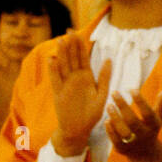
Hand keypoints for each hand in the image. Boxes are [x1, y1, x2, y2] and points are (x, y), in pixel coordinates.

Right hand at [48, 32, 110, 154]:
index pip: (83, 57)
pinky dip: (53, 70)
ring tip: (61, 41)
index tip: (78, 32)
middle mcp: (75, 78)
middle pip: (72, 58)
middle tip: (69, 31)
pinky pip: (55, 80)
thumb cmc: (91, 114)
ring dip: (62, 54)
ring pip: (63, 66)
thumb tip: (108, 59)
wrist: (79, 130)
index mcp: (86, 77)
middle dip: (71, 45)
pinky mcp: (58, 94)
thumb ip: (104, 77)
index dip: (80, 45)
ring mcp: (65, 85)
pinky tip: (52, 60)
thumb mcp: (102, 95)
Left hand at [105, 89, 161, 161]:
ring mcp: (133, 143)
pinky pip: (115, 140)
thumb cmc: (151, 130)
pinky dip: (110, 130)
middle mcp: (144, 135)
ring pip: (123, 131)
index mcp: (153, 125)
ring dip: (115, 117)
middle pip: (132, 121)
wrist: (146, 155)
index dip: (140, 101)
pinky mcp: (122, 149)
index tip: (131, 89)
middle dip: (123, 106)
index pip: (148, 113)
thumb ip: (161, 105)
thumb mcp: (158, 119)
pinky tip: (106, 120)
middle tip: (114, 92)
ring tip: (109, 105)